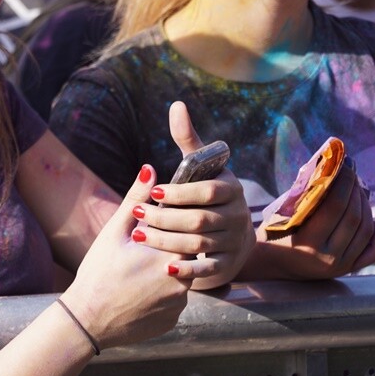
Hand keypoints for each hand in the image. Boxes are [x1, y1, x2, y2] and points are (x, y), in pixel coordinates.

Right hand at [61, 163, 190, 350]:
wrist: (87, 321)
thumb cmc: (98, 272)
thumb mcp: (115, 232)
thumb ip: (136, 199)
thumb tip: (149, 168)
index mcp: (169, 252)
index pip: (188, 229)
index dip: (174, 224)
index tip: (159, 224)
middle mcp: (181, 280)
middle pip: (187, 254)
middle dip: (170, 247)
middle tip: (146, 250)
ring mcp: (178, 304)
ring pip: (181, 278)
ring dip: (167, 270)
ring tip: (141, 271)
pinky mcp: (172, 320)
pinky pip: (173, 301)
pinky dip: (162, 294)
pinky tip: (140, 292)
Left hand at [130, 102, 254, 288]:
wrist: (233, 235)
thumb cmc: (206, 193)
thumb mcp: (200, 166)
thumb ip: (188, 139)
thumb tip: (176, 105)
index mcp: (231, 189)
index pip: (206, 192)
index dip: (180, 193)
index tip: (153, 192)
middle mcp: (238, 216)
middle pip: (199, 219)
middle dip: (165, 217)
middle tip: (136, 214)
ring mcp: (234, 242)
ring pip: (198, 244)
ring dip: (167, 241)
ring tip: (139, 235)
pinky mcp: (228, 265)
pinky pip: (208, 270)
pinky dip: (188, 270)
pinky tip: (166, 268)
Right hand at [251, 163, 374, 279]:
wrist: (273, 266)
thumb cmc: (273, 233)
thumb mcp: (283, 214)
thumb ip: (307, 195)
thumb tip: (331, 168)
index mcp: (308, 243)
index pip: (336, 206)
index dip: (344, 182)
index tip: (344, 164)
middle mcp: (328, 258)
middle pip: (353, 216)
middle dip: (355, 189)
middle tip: (350, 174)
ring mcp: (341, 266)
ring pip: (366, 229)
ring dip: (364, 204)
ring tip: (356, 190)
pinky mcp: (349, 269)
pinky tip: (369, 216)